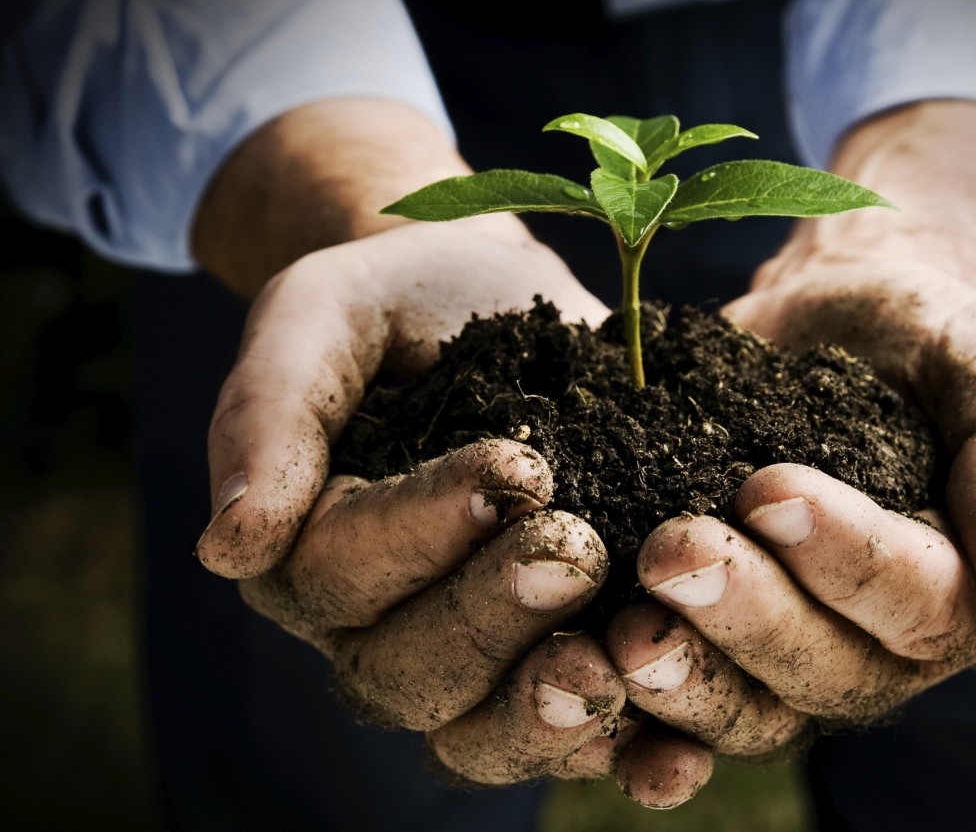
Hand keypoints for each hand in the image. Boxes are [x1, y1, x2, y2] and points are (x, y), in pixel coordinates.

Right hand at [194, 218, 656, 785]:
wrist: (485, 300)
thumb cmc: (392, 304)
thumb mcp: (317, 319)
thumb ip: (269, 414)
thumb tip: (227, 544)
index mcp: (305, 551)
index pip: (342, 574)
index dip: (423, 535)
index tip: (515, 468)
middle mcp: (376, 625)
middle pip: (409, 673)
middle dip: (491, 620)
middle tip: (574, 551)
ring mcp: (468, 653)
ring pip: (480, 731)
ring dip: (547, 711)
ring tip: (617, 661)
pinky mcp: (553, 653)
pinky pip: (575, 732)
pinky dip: (625, 749)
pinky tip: (674, 741)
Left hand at [604, 257, 975, 760]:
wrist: (828, 322)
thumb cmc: (921, 337)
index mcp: (967, 590)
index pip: (918, 603)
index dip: (845, 557)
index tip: (769, 487)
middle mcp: (882, 648)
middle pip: (823, 671)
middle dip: (745, 617)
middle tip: (671, 551)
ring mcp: (794, 653)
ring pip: (748, 709)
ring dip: (682, 681)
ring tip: (618, 633)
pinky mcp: (716, 641)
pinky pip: (677, 704)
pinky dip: (630, 716)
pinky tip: (579, 680)